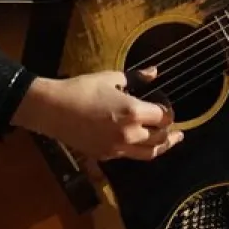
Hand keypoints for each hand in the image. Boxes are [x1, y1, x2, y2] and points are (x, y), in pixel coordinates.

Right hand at [11, 68, 182, 160]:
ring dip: (161, 147)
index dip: (169, 113)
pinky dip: (140, 150)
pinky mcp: (105, 156)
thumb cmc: (82, 89)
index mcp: (133, 112)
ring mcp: (117, 148)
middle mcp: (130, 134)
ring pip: (148, 153)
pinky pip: (130, 156)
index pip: (164, 117)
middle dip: (169, 132)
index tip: (167, 108)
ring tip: (170, 142)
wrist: (52, 110)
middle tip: (176, 128)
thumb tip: (155, 72)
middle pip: (160, 138)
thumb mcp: (111, 78)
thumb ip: (137, 78)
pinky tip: (141, 144)